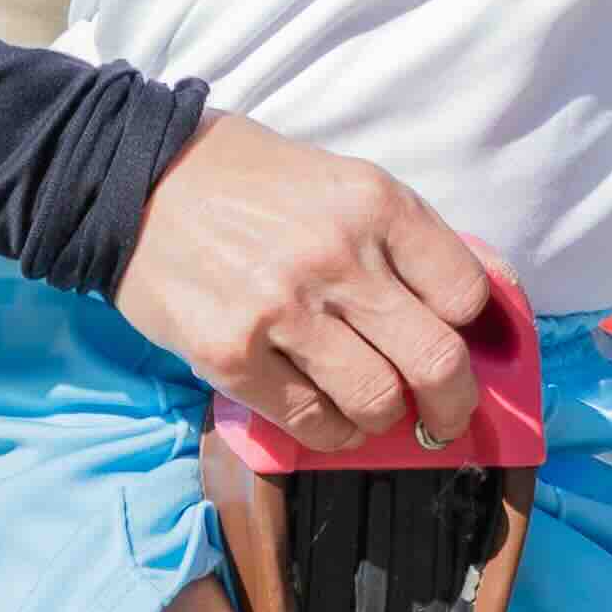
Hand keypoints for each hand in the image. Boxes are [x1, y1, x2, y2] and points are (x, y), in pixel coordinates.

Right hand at [111, 111, 501, 449]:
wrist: (134, 182)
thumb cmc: (248, 183)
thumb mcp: (341, 180)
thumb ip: (403, 238)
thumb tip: (478, 306)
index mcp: (375, 201)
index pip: (467, 293)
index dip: (471, 330)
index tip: (457, 342)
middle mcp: (337, 254)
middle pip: (437, 360)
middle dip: (454, 404)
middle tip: (447, 415)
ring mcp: (282, 308)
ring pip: (377, 401)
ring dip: (384, 418)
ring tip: (373, 409)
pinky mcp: (230, 354)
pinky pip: (310, 422)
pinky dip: (331, 431)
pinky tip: (326, 416)